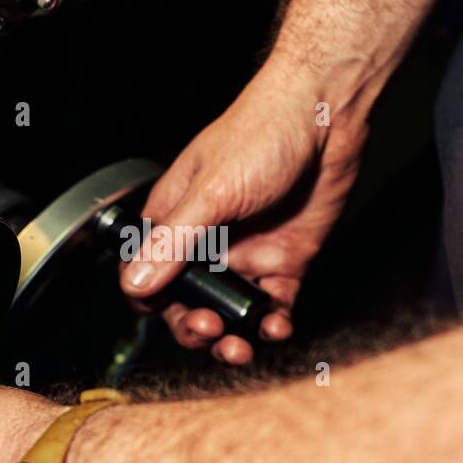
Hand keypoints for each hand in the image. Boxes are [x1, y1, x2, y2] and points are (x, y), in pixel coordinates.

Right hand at [121, 57, 366, 363]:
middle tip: (209, 330)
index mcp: (174, 220)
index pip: (146, 276)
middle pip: (187, 305)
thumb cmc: (262, 132)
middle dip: (193, 329)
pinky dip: (272, 325)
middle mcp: (207, 242)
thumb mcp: (210, 193)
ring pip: (229, 314)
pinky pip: (272, 307)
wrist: (327, 117)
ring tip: (240, 345)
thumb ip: (174, 243)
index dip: (150, 302)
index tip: (164, 315)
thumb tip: (135, 284)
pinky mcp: (285, 261)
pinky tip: (275, 325)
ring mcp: (246, 254)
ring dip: (231, 337)